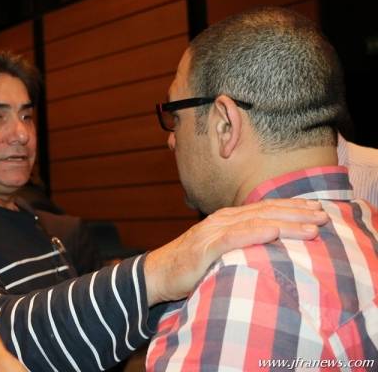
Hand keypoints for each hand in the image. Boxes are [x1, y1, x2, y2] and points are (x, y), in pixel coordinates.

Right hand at [144, 198, 327, 304]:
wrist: (157, 273)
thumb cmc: (190, 264)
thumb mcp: (219, 250)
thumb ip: (240, 242)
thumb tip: (269, 243)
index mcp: (227, 219)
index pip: (264, 209)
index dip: (291, 207)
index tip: (316, 208)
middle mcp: (222, 220)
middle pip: (265, 212)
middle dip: (296, 213)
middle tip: (324, 216)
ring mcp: (212, 232)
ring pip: (254, 223)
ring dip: (285, 223)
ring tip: (310, 227)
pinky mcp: (204, 248)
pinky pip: (232, 239)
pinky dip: (254, 233)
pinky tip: (272, 232)